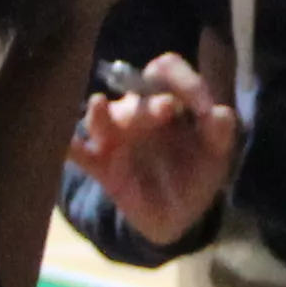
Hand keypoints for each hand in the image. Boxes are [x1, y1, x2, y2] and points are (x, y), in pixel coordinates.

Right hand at [67, 44, 234, 244]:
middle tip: (168, 109)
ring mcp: (116, 136)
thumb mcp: (216, 156)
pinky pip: (79, 153)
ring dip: (102, 113)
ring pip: (103, 118)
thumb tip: (221, 113)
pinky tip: (64, 143)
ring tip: (99, 105)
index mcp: (169, 99)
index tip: (202, 103)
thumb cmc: (196, 174)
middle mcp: (138, 111)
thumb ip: (220, 133)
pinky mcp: (100, 164)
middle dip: (151, 101)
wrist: (176, 215)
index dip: (182, 79)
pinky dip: (69, 146)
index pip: (168, 71)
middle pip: (135, 93)